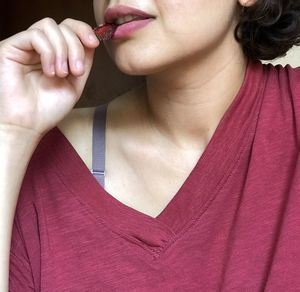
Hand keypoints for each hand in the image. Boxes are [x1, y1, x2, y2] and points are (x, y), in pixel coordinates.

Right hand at [0, 18, 99, 136]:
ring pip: (49, 26)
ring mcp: (25, 47)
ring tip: (61, 74)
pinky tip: (49, 71)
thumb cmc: (48, 109)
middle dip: (76, 47)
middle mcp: (40, 48)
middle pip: (63, 26)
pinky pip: (35, 35)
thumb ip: (83, 63)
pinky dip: (49, 53)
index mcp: (55, 54)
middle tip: (75, 71)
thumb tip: (91, 42)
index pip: (69, 28)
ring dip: (62, 50)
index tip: (94, 43)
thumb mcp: (75, 84)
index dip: (83, 30)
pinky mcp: (11, 48)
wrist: (29, 125)